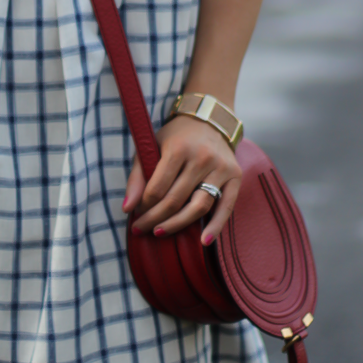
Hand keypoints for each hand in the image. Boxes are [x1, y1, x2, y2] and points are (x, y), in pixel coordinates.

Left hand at [122, 115, 240, 244]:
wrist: (208, 120)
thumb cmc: (175, 137)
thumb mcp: (151, 146)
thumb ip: (137, 176)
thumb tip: (127, 209)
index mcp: (178, 148)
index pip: (157, 188)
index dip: (144, 205)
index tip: (136, 213)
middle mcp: (202, 157)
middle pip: (176, 200)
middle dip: (155, 218)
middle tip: (141, 229)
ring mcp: (220, 167)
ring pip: (199, 207)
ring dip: (177, 225)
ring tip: (160, 232)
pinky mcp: (235, 176)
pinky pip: (226, 208)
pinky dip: (215, 227)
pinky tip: (204, 241)